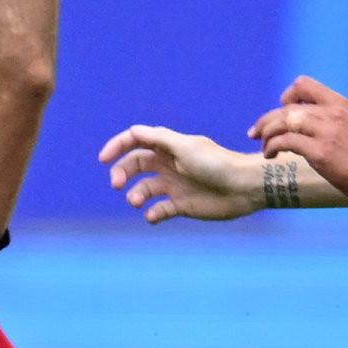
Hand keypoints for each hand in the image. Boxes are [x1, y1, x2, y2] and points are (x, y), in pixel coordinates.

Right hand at [100, 124, 268, 221]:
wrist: (243, 187)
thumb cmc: (217, 164)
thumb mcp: (185, 148)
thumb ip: (159, 139)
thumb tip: (133, 131)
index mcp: (169, 146)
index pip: (136, 141)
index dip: (117, 147)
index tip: (103, 159)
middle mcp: (169, 164)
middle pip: (135, 165)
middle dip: (121, 173)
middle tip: (116, 185)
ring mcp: (175, 185)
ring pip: (143, 189)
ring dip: (135, 195)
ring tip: (137, 202)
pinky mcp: (182, 205)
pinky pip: (159, 210)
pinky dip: (152, 214)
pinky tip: (154, 216)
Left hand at [251, 77, 347, 208]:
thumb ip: (332, 121)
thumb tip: (307, 125)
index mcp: (341, 104)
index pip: (303, 84)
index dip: (287, 96)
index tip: (282, 111)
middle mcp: (332, 113)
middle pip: (287, 107)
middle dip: (266, 120)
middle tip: (255, 133)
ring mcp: (326, 132)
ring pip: (282, 122)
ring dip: (267, 134)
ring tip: (265, 148)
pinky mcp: (320, 152)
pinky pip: (285, 141)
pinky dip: (272, 147)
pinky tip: (271, 156)